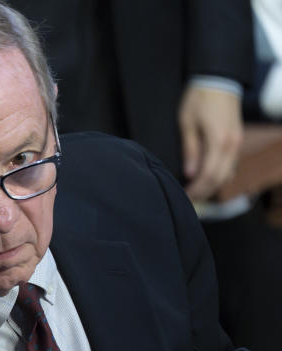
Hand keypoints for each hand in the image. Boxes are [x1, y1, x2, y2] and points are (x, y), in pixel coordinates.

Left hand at [178, 85, 242, 200]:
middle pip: (220, 178)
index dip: (196, 189)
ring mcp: (237, 143)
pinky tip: (206, 179)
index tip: (184, 197)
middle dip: (204, 192)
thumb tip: (190, 174)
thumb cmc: (199, 99)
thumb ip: (190, 150)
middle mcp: (232, 145)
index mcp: (219, 141)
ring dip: (212, 186)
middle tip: (189, 200)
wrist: (218, 80)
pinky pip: (231, 164)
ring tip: (195, 193)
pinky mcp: (236, 140)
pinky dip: (220, 175)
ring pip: (228, 173)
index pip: (209, 175)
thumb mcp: (187, 123)